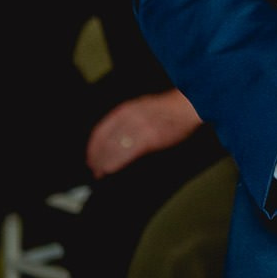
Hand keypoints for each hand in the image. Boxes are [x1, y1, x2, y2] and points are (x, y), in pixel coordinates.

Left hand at [86, 90, 202, 177]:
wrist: (187, 106)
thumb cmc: (166, 108)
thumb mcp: (141, 107)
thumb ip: (126, 120)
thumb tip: (112, 139)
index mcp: (126, 109)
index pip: (101, 130)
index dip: (93, 146)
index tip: (89, 157)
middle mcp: (129, 117)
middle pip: (105, 140)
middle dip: (96, 156)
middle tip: (93, 168)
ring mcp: (139, 127)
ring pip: (114, 147)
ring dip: (104, 161)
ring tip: (100, 171)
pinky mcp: (150, 137)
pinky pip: (127, 152)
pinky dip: (116, 161)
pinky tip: (111, 168)